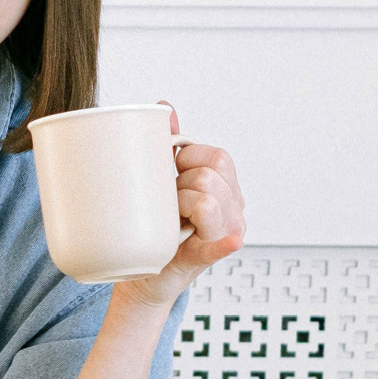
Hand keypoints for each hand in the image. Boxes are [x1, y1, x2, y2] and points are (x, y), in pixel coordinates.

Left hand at [116, 101, 244, 309]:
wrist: (143, 272)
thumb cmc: (158, 224)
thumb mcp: (164, 181)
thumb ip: (168, 144)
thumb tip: (165, 106)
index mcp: (227, 187)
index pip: (217, 157)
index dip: (188, 158)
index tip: (173, 172)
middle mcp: (234, 209)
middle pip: (211, 175)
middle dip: (183, 182)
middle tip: (169, 200)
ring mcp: (226, 232)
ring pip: (207, 200)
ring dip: (180, 204)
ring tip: (171, 218)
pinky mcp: (208, 255)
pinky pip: (222, 243)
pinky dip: (224, 241)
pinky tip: (230, 239)